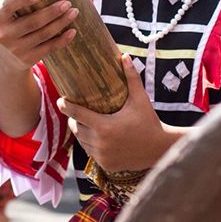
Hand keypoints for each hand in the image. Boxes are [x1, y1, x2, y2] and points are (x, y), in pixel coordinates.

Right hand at [0, 0, 78, 72]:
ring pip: (44, 34)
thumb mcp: (5, 15)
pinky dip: (63, 40)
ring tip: (74, 11)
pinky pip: (49, 48)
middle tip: (67, 2)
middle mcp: (5, 35)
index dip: (23, 0)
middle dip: (52, 12)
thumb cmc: (11, 26)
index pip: (8, 7)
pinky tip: (73, 31)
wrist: (7, 60)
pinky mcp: (28, 59)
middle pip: (32, 22)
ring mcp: (17, 49)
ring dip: (61, 22)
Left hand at [58, 54, 183, 171]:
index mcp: (105, 126)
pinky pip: (91, 153)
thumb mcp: (140, 99)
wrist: (160, 148)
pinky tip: (96, 138)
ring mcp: (102, 156)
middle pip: (77, 129)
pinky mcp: (106, 165)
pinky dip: (91, 145)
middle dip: (74, 120)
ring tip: (84, 123)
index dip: (67, 107)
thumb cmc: (149, 120)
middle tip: (76, 112)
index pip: (78, 115)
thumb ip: (131, 78)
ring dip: (82, 133)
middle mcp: (101, 143)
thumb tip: (124, 56)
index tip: (60, 101)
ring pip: (83, 143)